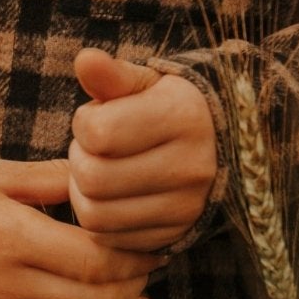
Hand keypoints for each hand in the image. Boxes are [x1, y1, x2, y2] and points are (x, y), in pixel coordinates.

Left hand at [68, 47, 217, 251]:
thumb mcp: (146, 84)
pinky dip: (99, 219)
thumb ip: (113, 75)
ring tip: (101, 170)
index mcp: (184, 118)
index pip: (99, 132)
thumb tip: (84, 59)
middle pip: (93, 177)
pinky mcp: (173, 237)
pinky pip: (109, 238)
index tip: (98, 118)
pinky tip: (113, 196)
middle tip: (94, 148)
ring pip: (95, 214)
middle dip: (80, 159)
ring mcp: (185, 208)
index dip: (85, 123)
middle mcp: (191, 167)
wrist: (218, 149)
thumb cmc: (168, 108)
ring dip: (83, 192)